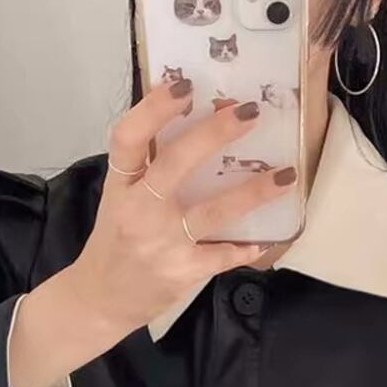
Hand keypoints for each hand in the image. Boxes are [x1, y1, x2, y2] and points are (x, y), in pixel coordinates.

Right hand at [9, 79, 296, 386]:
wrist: (100, 300)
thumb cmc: (115, 243)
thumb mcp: (118, 199)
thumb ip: (145, 169)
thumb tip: (192, 125)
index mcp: (121, 185)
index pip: (129, 138)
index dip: (154, 109)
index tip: (184, 85)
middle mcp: (139, 210)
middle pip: (176, 163)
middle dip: (215, 134)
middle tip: (249, 112)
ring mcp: (162, 243)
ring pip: (213, 211)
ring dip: (253, 192)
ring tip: (285, 176)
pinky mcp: (182, 272)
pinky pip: (222, 256)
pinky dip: (245, 248)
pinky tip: (265, 239)